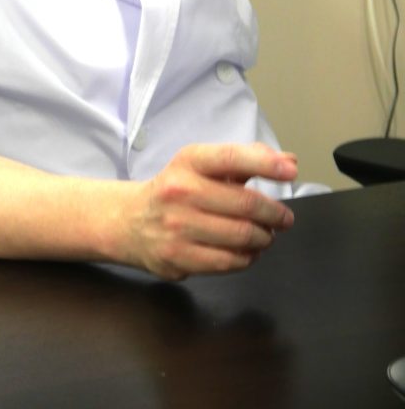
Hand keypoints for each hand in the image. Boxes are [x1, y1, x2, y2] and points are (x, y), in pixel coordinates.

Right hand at [122, 143, 296, 280]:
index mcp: (188, 162)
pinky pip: (230, 262)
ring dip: (264, 238)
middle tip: (284, 218)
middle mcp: (180, 191)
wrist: (130, 221)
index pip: (232, 158)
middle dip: (275, 213)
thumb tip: (289, 162)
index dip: (266, 164)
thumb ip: (246, 160)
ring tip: (264, 235)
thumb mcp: (202, 165)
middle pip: (246, 204)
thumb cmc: (175, 190)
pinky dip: (248, 257)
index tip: (290, 171)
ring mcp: (178, 226)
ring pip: (242, 236)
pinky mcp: (178, 257)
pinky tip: (247, 250)